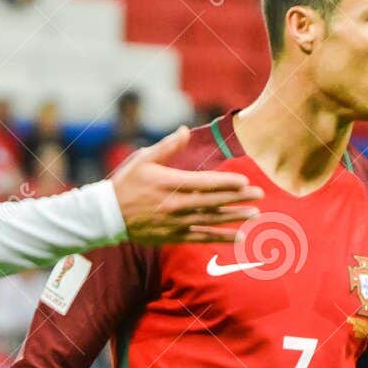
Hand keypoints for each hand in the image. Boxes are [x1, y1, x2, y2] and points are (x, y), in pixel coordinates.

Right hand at [110, 126, 262, 244]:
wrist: (108, 216)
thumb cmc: (126, 184)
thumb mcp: (143, 160)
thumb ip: (167, 146)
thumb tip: (185, 130)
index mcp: (170, 184)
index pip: (204, 184)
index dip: (226, 183)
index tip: (245, 182)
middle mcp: (175, 205)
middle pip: (212, 202)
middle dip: (238, 199)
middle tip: (260, 195)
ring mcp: (176, 223)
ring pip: (210, 221)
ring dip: (234, 218)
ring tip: (254, 215)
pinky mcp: (174, 236)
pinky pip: (201, 237)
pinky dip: (220, 237)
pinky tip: (238, 237)